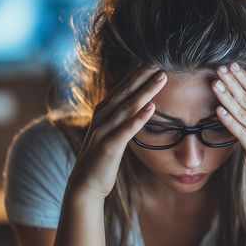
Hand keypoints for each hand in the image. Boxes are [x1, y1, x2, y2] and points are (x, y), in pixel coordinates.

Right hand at [69, 66, 166, 199]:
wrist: (85, 185)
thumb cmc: (102, 159)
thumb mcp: (111, 134)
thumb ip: (121, 118)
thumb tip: (138, 105)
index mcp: (103, 113)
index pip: (122, 88)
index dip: (137, 74)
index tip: (153, 60)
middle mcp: (101, 117)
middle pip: (124, 92)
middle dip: (142, 76)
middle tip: (159, 61)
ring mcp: (103, 132)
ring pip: (126, 107)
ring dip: (145, 91)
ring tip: (160, 78)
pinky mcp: (108, 148)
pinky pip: (125, 131)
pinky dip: (138, 118)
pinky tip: (151, 108)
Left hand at [211, 63, 245, 201]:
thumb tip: (237, 103)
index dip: (242, 77)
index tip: (230, 63)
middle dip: (232, 82)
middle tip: (219, 67)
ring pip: (243, 113)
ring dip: (228, 97)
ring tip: (215, 84)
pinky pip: (241, 132)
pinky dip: (230, 120)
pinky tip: (218, 110)